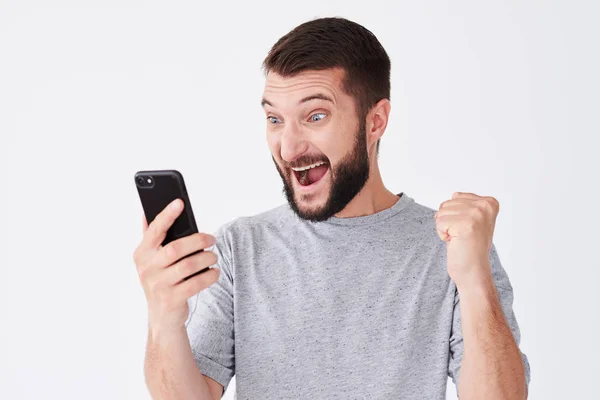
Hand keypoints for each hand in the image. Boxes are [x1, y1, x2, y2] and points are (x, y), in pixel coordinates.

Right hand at [133, 199, 219, 333]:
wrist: (162, 318)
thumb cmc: (161, 281)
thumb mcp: (151, 261)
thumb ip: (150, 238)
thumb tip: (146, 212)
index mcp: (142, 254)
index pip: (154, 230)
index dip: (167, 215)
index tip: (179, 202)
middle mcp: (147, 269)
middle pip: (175, 248)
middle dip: (197, 241)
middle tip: (212, 239)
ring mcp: (158, 285)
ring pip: (188, 265)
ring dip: (207, 258)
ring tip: (213, 257)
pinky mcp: (171, 300)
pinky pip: (196, 283)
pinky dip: (209, 276)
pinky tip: (214, 272)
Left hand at [434, 192, 498, 288]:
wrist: (473, 271)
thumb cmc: (470, 247)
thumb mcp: (472, 219)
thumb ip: (466, 204)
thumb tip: (455, 194)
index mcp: (489, 202)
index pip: (455, 197)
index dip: (455, 215)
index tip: (468, 228)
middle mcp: (485, 206)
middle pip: (447, 204)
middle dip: (448, 221)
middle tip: (462, 235)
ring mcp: (476, 215)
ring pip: (441, 213)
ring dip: (445, 228)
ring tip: (459, 239)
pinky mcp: (466, 225)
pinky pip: (439, 223)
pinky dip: (442, 235)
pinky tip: (455, 242)